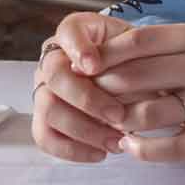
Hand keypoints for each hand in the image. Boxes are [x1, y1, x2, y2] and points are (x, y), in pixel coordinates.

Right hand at [31, 11, 136, 162]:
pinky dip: (72, 150)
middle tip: (118, 115)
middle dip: (87, 98)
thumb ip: (134, 58)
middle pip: (55, 75)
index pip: (68, 31)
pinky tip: (100, 153)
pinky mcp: (43, 117)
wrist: (133, 75)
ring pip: (48, 109)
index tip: (96, 67)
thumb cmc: (136, 58)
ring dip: (83, 129)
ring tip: (115, 141)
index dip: (79, 49)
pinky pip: (45, 137)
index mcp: (77, 30)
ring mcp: (44, 87)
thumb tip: (135, 83)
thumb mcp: (141, 49)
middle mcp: (53, 57)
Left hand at [85, 22, 184, 162]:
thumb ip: (144, 49)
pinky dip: (141, 149)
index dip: (106, 54)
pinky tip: (129, 144)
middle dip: (104, 90)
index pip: (140, 40)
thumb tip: (89, 60)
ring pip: (147, 114)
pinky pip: (169, 148)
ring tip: (111, 121)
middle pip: (137, 77)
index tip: (82, 67)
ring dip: (119, 121)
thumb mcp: (184, 47)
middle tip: (89, 98)